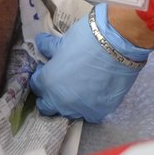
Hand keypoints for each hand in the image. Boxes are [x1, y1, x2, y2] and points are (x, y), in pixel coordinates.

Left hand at [30, 4, 153, 121]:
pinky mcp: (98, 112)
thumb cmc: (86, 40)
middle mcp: (60, 101)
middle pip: (46, 107)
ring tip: (78, 88)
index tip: (47, 69)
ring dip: (68, 103)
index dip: (40, 76)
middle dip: (48, 96)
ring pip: (67, 113)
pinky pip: (88, 115)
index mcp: (48, 82)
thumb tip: (41, 43)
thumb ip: (49, 47)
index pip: (36, 86)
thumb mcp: (63, 41)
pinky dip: (88, 107)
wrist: (118, 45)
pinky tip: (93, 95)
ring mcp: (79, 109)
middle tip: (58, 83)